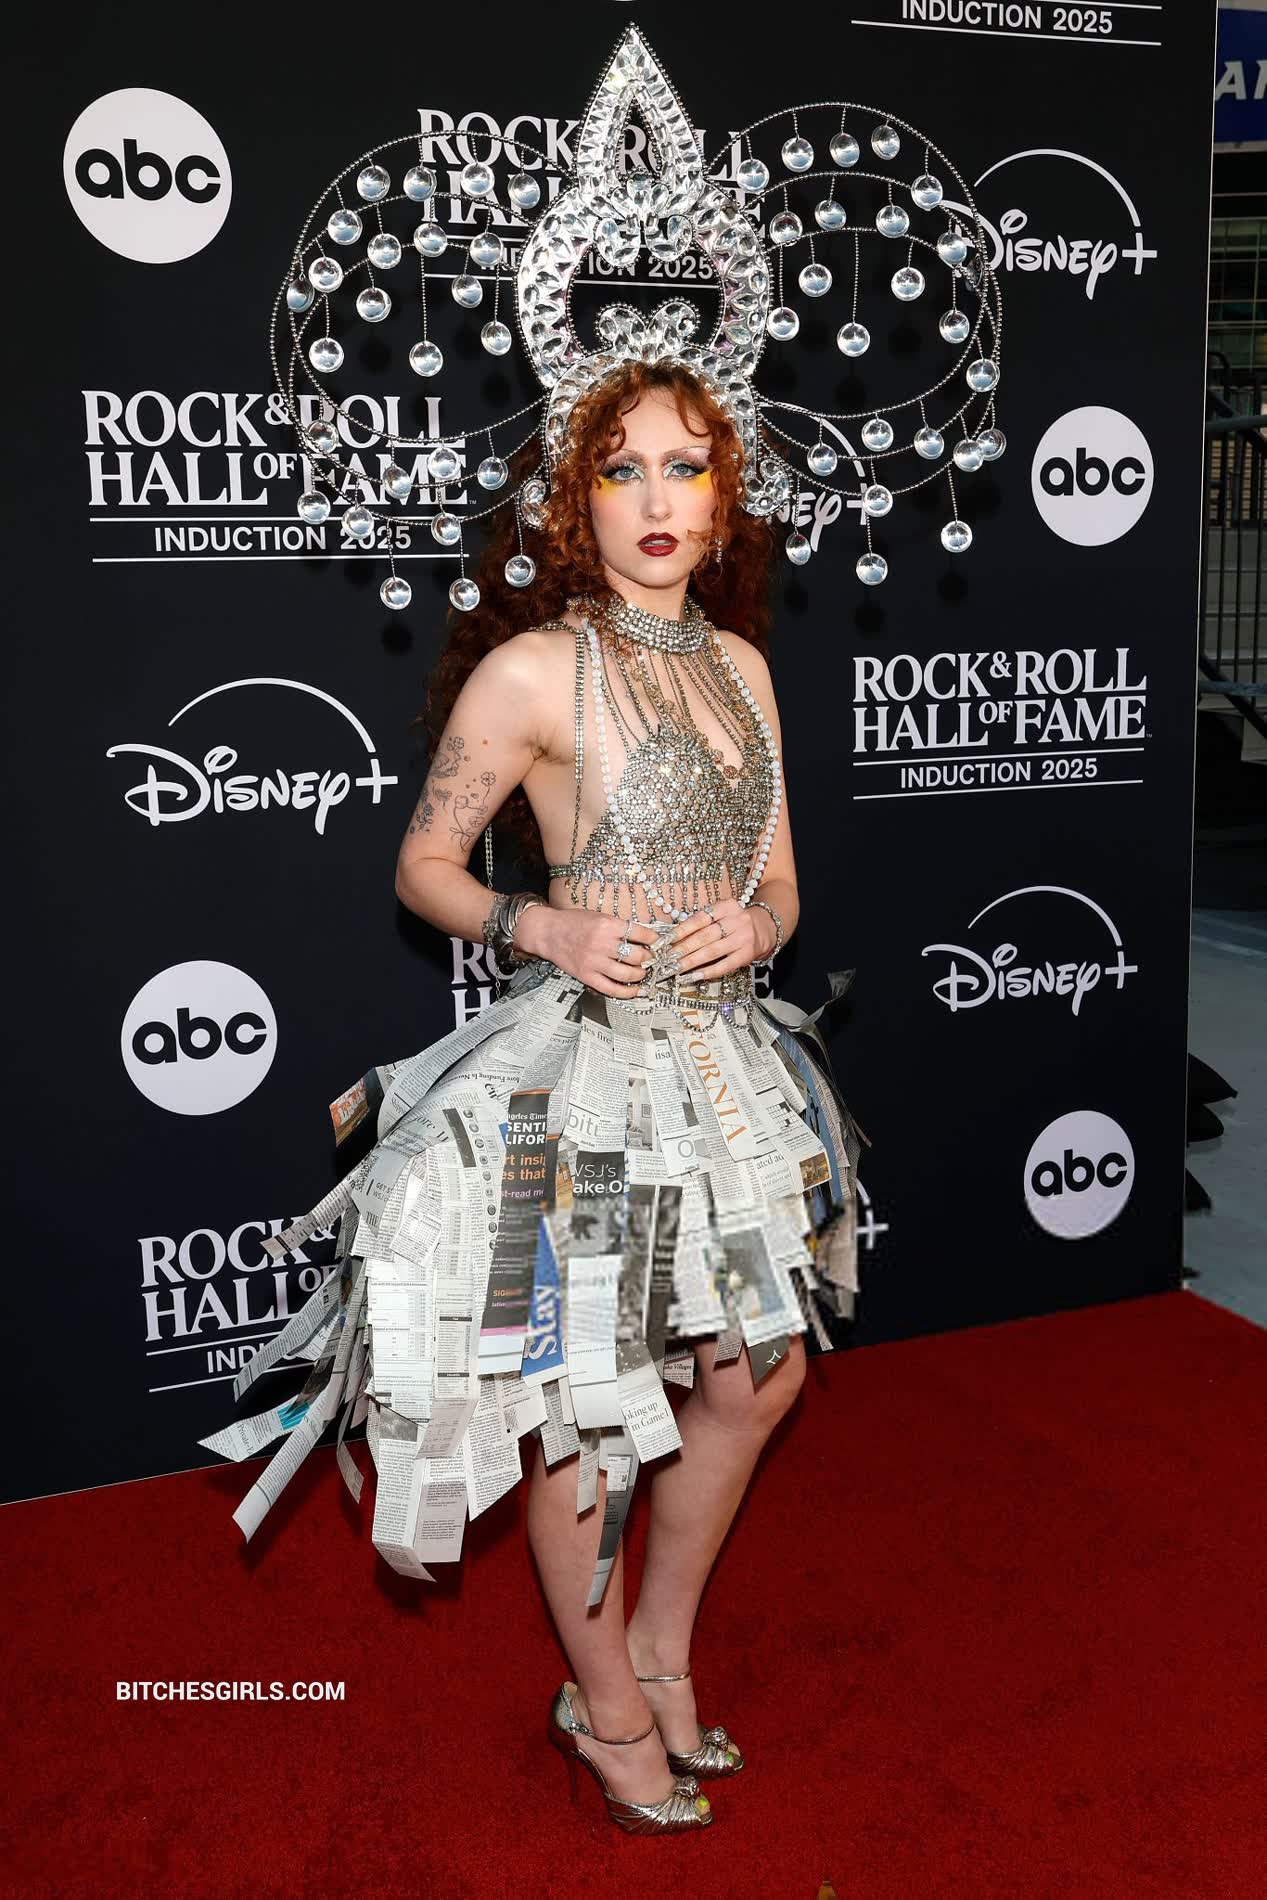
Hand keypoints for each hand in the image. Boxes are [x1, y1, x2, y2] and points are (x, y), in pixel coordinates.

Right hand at [516, 903, 660, 998]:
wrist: (548, 932)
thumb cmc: (573, 922)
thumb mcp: (599, 916)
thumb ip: (619, 927)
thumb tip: (645, 938)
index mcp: (607, 924)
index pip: (640, 933)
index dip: (654, 939)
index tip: (658, 942)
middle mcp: (601, 943)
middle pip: (637, 955)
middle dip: (648, 958)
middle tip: (650, 958)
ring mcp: (594, 961)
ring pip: (628, 974)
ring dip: (641, 974)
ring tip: (643, 972)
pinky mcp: (587, 976)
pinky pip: (612, 989)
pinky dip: (628, 992)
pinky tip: (636, 990)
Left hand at [668, 898, 770, 979]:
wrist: (766, 928)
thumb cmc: (735, 922)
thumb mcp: (721, 914)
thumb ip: (702, 922)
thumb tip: (673, 939)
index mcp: (727, 907)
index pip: (699, 918)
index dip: (681, 930)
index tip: (665, 941)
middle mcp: (737, 920)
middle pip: (704, 936)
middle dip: (683, 948)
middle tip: (667, 958)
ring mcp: (743, 938)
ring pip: (712, 951)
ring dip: (691, 961)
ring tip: (676, 968)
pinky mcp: (747, 955)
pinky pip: (724, 965)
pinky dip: (708, 971)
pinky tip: (694, 976)